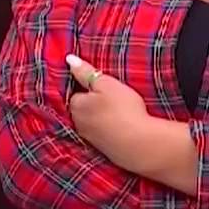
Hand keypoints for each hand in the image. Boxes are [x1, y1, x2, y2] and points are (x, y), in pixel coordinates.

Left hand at [66, 54, 153, 170]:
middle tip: (111, 96)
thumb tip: (69, 59)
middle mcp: (78, 124)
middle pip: (82, 109)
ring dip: (100, 117)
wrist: (139, 143)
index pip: (75, 92)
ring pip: (92, 122)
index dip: (88, 87)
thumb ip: (86, 72)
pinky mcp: (103, 150)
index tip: (101, 85)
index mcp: (76, 106)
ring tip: (118, 111)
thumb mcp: (106, 83)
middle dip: (92, 103)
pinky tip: (121, 127)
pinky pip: (102, 135)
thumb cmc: (123, 109)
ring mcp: (90, 139)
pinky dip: (109, 130)